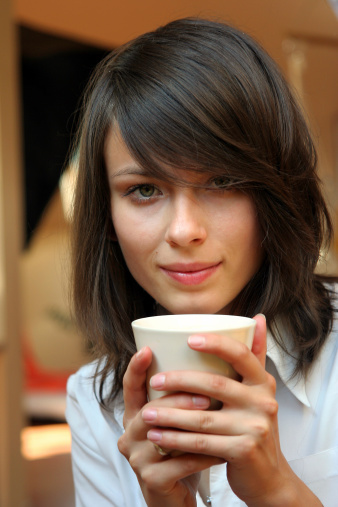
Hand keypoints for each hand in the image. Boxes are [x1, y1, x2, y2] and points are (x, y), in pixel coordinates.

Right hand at [118, 346, 222, 506]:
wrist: (173, 498)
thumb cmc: (180, 450)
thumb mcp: (177, 420)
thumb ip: (184, 393)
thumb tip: (214, 357)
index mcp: (135, 415)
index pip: (130, 387)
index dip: (135, 368)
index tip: (147, 349)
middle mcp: (130, 435)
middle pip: (148, 410)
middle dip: (176, 400)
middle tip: (206, 396)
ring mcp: (138, 459)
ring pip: (162, 436)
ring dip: (190, 425)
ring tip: (215, 416)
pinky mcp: (152, 480)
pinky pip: (179, 464)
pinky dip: (203, 455)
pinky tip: (223, 449)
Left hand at [144, 315, 321, 505]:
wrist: (269, 477)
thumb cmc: (254, 426)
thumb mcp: (259, 392)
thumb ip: (255, 356)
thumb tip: (256, 317)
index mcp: (263, 382)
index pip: (241, 354)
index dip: (216, 343)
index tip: (189, 339)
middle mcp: (263, 402)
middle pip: (214, 384)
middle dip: (179, 381)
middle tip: (154, 381)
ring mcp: (255, 427)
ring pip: (202, 417)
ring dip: (169, 414)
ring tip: (146, 412)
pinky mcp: (243, 451)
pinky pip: (201, 443)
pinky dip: (175, 440)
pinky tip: (157, 436)